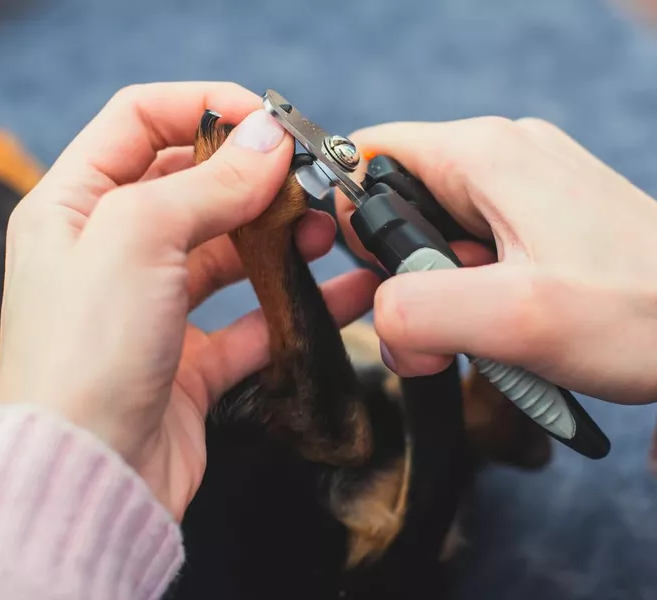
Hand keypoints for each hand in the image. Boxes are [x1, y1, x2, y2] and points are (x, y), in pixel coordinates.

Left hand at [0, 82, 376, 519]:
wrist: (88, 478)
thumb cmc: (85, 355)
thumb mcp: (138, 238)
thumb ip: (207, 182)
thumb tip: (267, 137)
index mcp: (72, 204)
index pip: (139, 120)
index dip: (203, 105)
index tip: (267, 121)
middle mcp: (107, 250)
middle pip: (189, 183)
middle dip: (252, 175)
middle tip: (308, 179)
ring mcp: (149, 305)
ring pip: (225, 249)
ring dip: (277, 235)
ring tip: (325, 230)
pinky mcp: (186, 358)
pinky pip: (249, 318)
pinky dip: (293, 303)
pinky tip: (342, 292)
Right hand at [335, 116, 656, 404]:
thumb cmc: (641, 314)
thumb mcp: (515, 318)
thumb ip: (418, 309)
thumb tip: (379, 317)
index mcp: (483, 154)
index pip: (367, 156)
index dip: (348, 217)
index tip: (373, 278)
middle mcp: (499, 158)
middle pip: (396, 204)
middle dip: (400, 274)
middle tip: (442, 324)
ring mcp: (522, 189)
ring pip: (433, 237)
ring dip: (438, 295)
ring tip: (485, 330)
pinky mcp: (539, 222)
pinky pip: (471, 253)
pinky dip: (470, 297)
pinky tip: (504, 327)